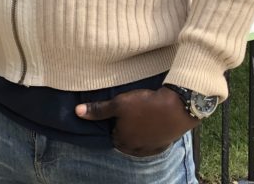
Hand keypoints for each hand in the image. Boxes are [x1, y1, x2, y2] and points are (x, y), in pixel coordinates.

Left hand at [75, 87, 197, 156]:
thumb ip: (98, 110)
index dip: (114, 122)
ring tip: (142, 116)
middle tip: (131, 112)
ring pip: (139, 141)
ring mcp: (151, 148)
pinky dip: (151, 134)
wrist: (176, 107)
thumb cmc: (144, 105)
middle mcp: (135, 149)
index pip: (112, 134)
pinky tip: (153, 123)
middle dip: (126, 128)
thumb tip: (77, 112)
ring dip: (139, 132)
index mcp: (122, 141)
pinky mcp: (164, 144)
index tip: (120, 111)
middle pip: (125, 140)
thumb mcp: (118, 104)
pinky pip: (153, 142)